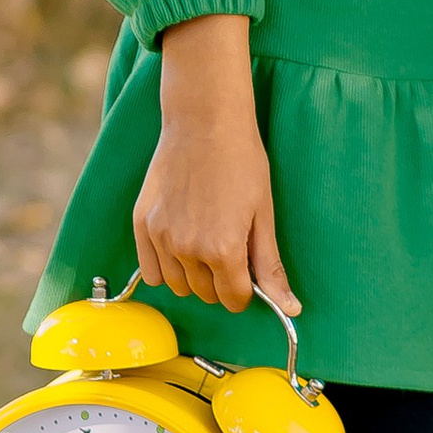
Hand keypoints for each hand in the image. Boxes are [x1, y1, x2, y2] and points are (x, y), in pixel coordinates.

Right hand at [134, 14, 296, 315]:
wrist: (204, 122)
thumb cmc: (242, 162)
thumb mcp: (264, 214)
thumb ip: (270, 267)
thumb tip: (290, 310)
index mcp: (223, 251)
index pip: (234, 299)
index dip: (245, 289)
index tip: (248, 271)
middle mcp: (188, 251)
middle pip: (206, 294)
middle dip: (221, 281)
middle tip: (229, 247)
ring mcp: (161, 238)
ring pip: (179, 285)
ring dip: (194, 275)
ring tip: (205, 241)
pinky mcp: (142, 224)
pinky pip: (150, 271)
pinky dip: (165, 266)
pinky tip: (180, 243)